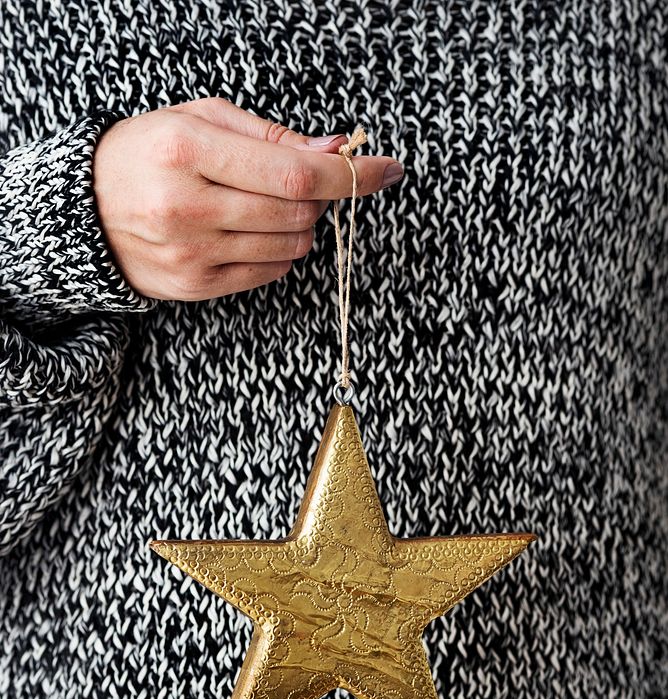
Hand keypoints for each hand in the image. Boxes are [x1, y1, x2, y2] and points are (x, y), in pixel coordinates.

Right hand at [92, 97, 403, 300]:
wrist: (84, 211)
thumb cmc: (148, 154)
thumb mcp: (199, 119)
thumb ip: (269, 135)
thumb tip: (335, 148)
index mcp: (187, 150)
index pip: (293, 172)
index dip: (350, 174)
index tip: (387, 170)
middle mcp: (187, 207)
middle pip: (297, 214)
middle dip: (319, 198)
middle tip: (304, 182)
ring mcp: (191, 253)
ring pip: (289, 249)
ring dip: (298, 227)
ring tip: (264, 206)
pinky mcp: (195, 286)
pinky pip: (268, 274)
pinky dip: (277, 253)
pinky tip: (249, 232)